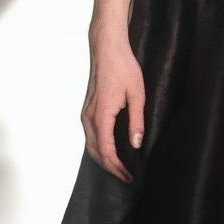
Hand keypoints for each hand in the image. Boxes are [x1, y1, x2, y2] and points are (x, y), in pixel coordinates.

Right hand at [81, 38, 144, 182]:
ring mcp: (86, 113)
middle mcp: (89, 117)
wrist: (107, 48)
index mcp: (102, 115)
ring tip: (119, 166)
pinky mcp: (87, 108)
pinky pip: (90, 134)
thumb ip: (136, 120)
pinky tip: (109, 148)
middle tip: (125, 175)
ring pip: (90, 144)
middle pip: (95, 152)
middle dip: (109, 167)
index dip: (117, 167)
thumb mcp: (137, 93)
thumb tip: (136, 144)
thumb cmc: (123, 67)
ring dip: (103, 158)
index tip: (128, 174)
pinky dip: (98, 146)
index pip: (106, 151)